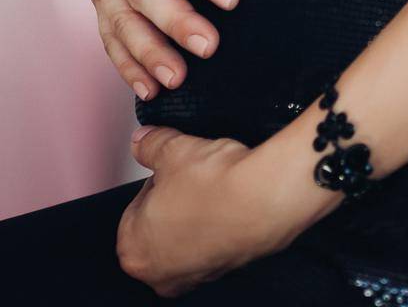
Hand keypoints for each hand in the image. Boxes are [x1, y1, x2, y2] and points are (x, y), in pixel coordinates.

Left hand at [116, 125, 285, 297]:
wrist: (264, 199)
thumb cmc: (214, 188)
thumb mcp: (172, 151)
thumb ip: (150, 145)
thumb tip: (143, 141)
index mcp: (133, 250)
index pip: (135, 207)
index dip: (155, 178)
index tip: (169, 165)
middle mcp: (162, 273)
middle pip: (161, 225)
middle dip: (175, 197)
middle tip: (190, 172)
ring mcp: (197, 275)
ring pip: (189, 233)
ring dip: (199, 208)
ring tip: (214, 180)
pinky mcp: (227, 268)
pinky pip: (216, 238)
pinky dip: (220, 219)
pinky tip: (231, 195)